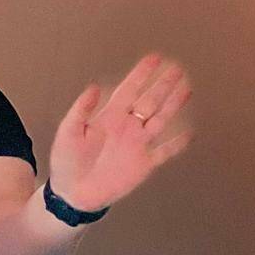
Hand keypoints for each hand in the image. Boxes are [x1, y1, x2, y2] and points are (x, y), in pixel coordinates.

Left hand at [48, 54, 191, 213]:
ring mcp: (137, 145)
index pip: (128, 90)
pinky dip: (177, 143)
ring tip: (186, 89)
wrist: (73, 195)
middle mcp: (126, 127)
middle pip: (150, 101)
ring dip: (173, 105)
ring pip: (160, 120)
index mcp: (108, 117)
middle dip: (163, 84)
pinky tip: (188, 132)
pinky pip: (165, 151)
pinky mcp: (143, 165)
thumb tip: (93, 87)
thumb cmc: (66, 163)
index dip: (141, 74)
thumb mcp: (67, 133)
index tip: (154, 59)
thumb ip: (80, 110)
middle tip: (177, 68)